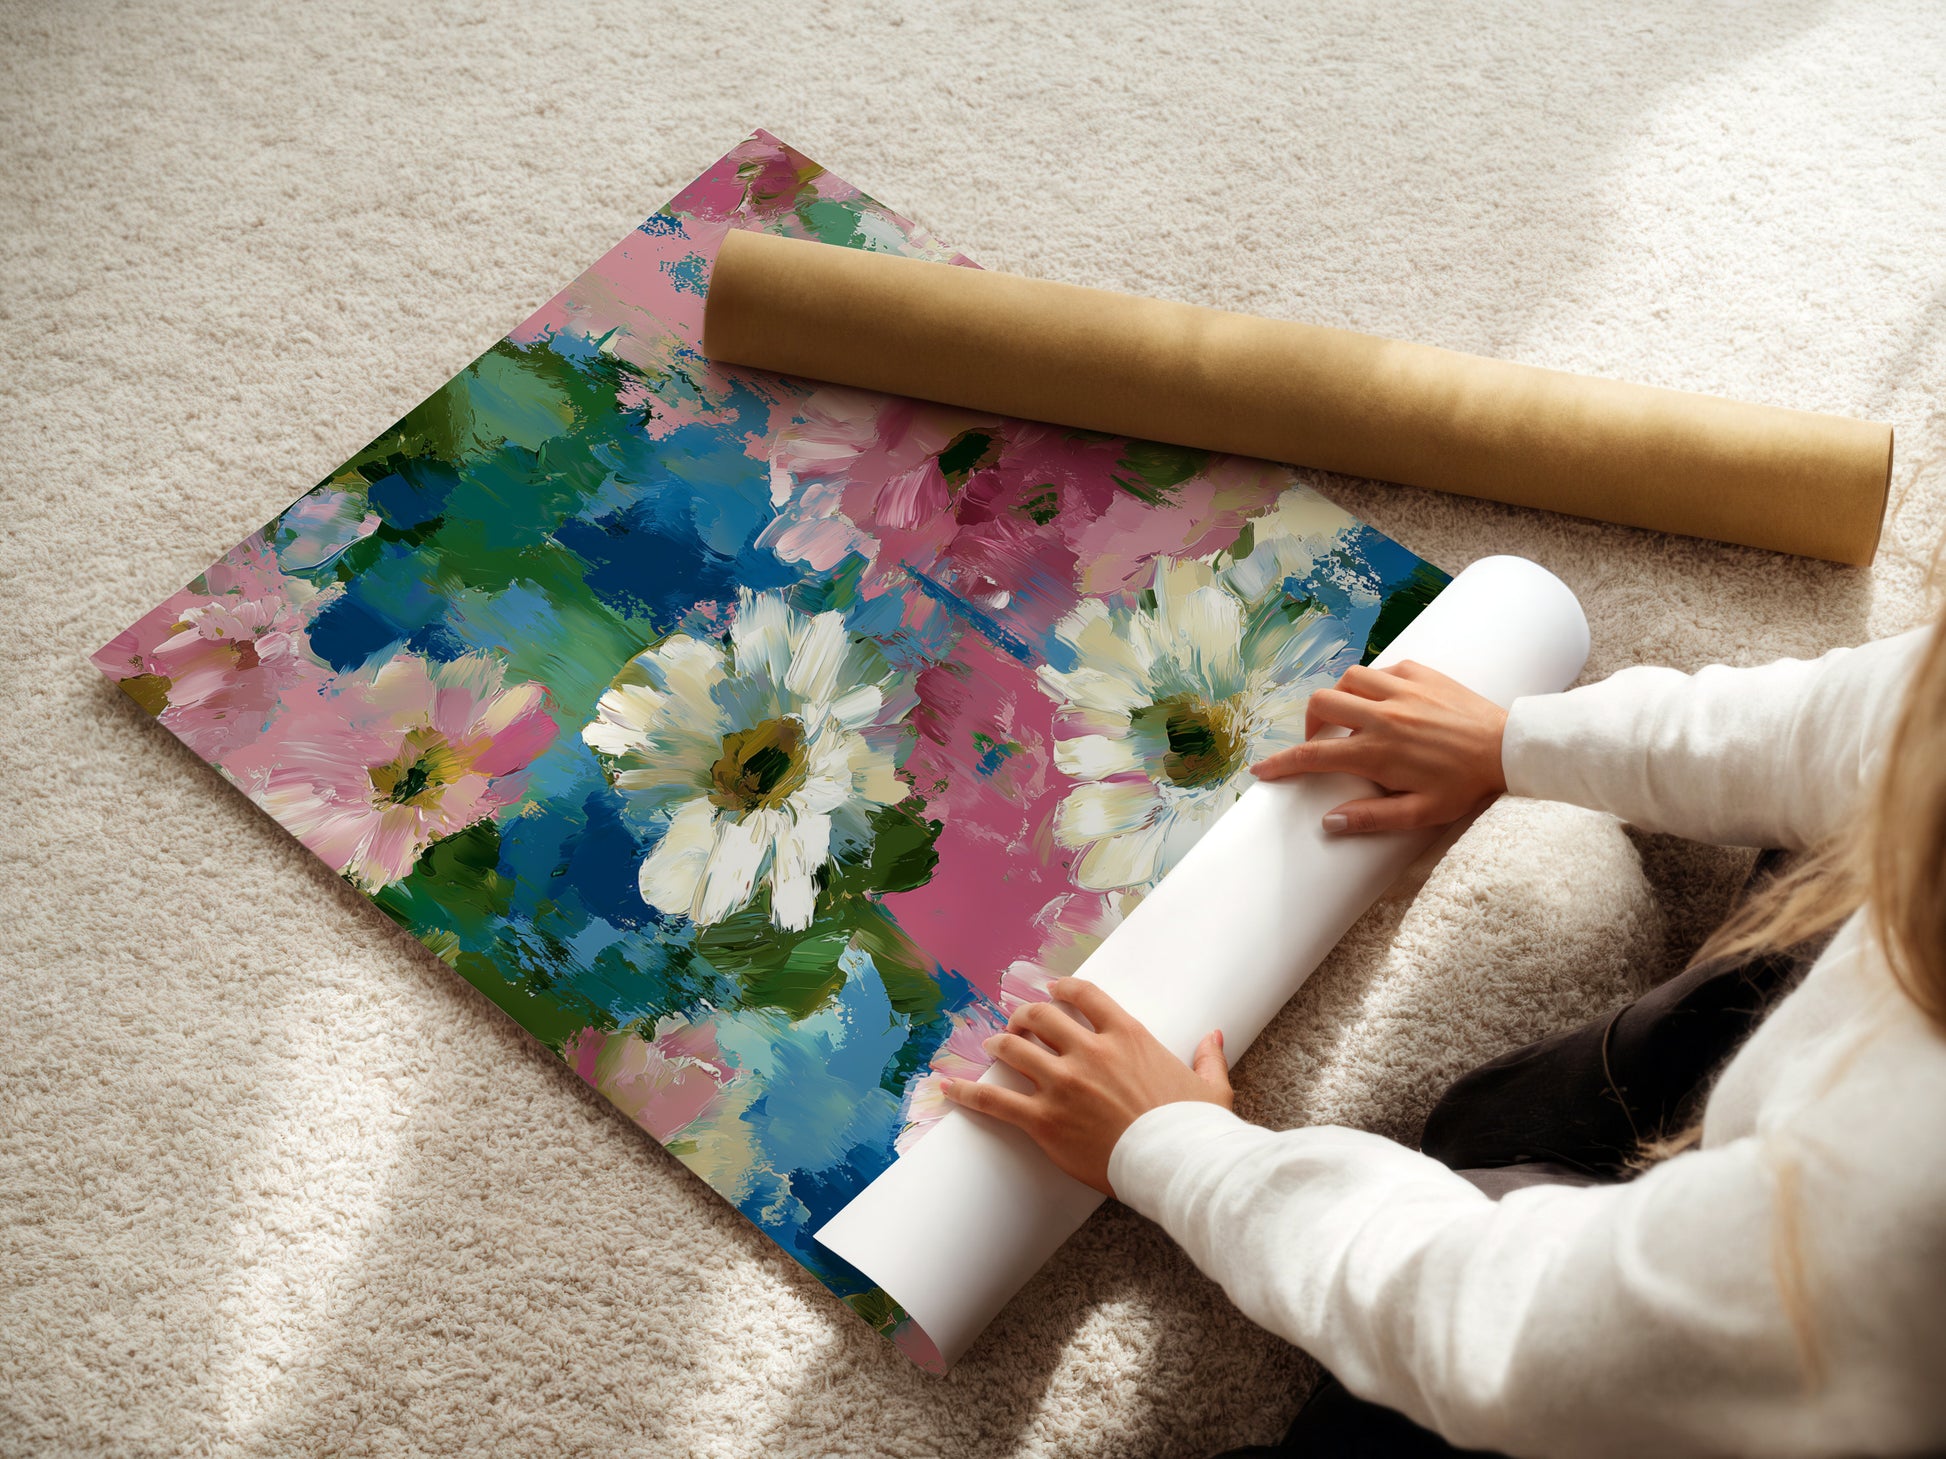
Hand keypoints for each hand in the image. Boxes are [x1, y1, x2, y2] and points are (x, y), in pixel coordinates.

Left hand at [940, 977, 1231, 1196]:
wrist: (1178, 1165)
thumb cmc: (1195, 1129)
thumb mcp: (1210, 1087)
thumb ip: (1208, 1056)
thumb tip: (1214, 1036)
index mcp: (1127, 1036)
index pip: (1084, 996)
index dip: (1062, 989)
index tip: (1051, 990)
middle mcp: (1090, 1051)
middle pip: (1041, 1017)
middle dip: (1024, 1016)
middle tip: (1017, 1022)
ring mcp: (1063, 1084)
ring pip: (1015, 1049)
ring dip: (1000, 1045)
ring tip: (992, 1046)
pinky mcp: (1044, 1120)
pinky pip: (995, 1100)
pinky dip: (968, 1092)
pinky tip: (948, 1086)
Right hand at [1251, 660, 1507, 833]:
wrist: (1509, 748)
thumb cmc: (1465, 785)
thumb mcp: (1421, 813)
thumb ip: (1372, 818)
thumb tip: (1329, 822)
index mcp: (1377, 752)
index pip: (1313, 756)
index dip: (1281, 763)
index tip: (1262, 771)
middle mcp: (1382, 715)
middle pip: (1321, 704)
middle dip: (1309, 724)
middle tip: (1322, 742)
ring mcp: (1401, 689)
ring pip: (1347, 679)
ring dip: (1341, 698)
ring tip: (1351, 719)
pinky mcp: (1421, 673)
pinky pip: (1382, 669)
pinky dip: (1373, 684)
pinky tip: (1385, 702)